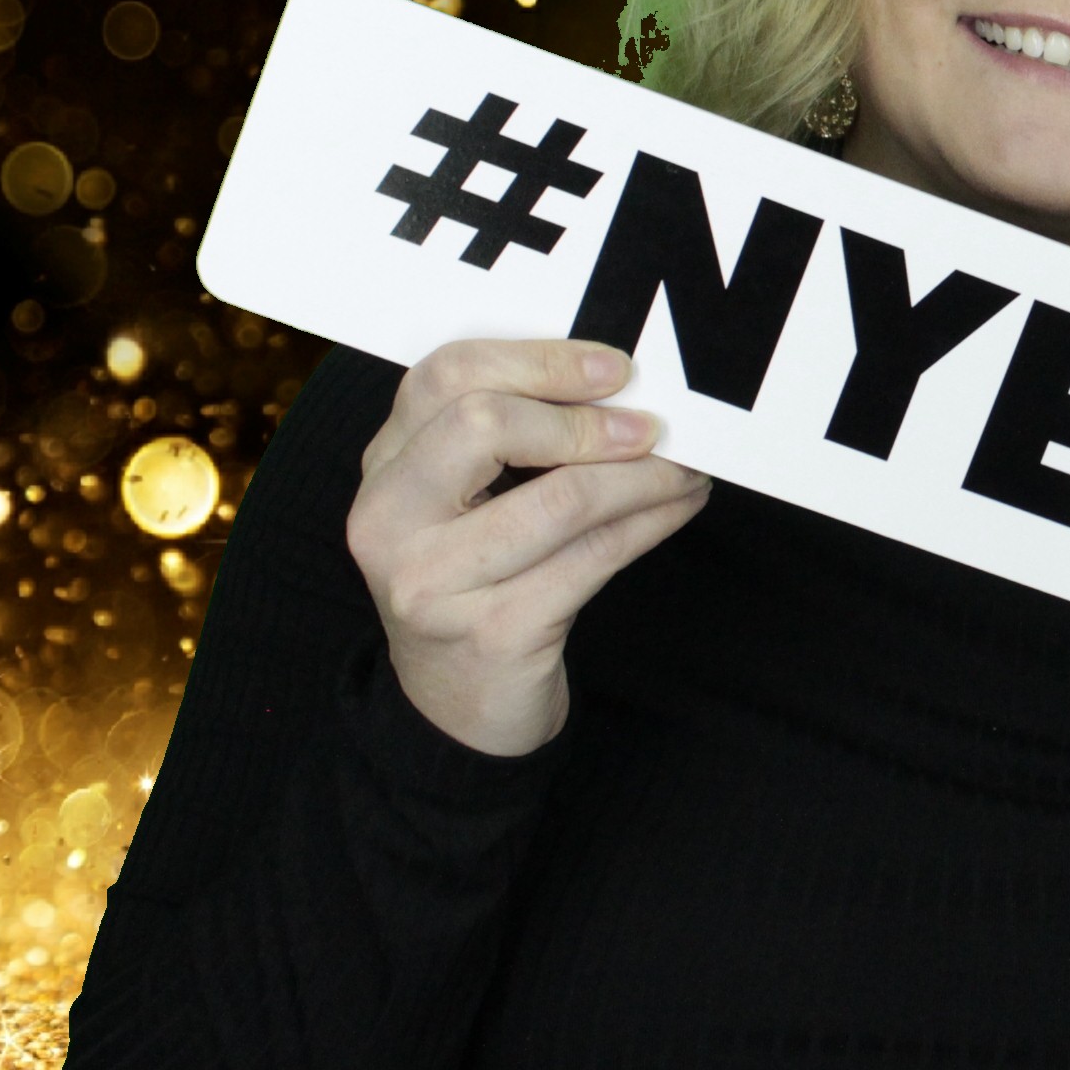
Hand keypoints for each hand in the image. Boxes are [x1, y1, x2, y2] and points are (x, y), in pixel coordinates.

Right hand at [346, 340, 712, 757]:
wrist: (457, 710)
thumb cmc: (475, 586)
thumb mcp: (463, 506)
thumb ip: (506, 439)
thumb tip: (619, 381)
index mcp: (383, 471)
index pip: (443, 377)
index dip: (537, 359)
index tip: (614, 366)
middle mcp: (388, 522)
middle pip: (484, 424)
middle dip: (587, 419)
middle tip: (653, 425)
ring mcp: (433, 584)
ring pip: (559, 497)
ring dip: (643, 475)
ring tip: (685, 467)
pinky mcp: (492, 633)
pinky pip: (594, 557)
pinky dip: (652, 521)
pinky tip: (681, 504)